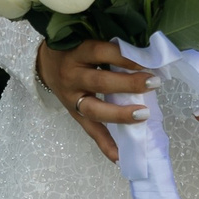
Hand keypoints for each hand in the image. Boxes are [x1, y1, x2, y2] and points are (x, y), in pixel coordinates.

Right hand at [34, 40, 158, 161]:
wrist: (45, 64)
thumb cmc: (74, 50)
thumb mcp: (86, 42)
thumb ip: (110, 49)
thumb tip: (147, 55)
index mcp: (77, 52)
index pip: (100, 52)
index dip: (123, 57)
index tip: (146, 60)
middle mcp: (72, 75)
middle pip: (100, 82)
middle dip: (128, 84)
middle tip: (153, 83)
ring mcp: (71, 98)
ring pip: (95, 109)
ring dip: (120, 114)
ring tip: (144, 115)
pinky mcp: (73, 114)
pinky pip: (90, 131)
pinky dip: (105, 145)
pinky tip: (120, 157)